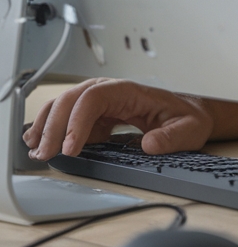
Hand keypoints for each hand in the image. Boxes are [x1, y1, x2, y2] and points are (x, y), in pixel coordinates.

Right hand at [23, 79, 214, 160]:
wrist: (191, 115)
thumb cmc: (188, 118)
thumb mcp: (189, 129)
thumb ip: (173, 137)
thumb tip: (150, 144)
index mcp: (132, 91)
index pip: (95, 97)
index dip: (78, 121)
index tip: (70, 148)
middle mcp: (113, 92)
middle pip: (73, 99)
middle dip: (54, 125)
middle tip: (46, 154)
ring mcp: (103, 103)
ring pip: (65, 105)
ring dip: (47, 125)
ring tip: (37, 149)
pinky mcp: (98, 116)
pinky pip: (69, 118)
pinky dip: (52, 128)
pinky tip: (42, 142)